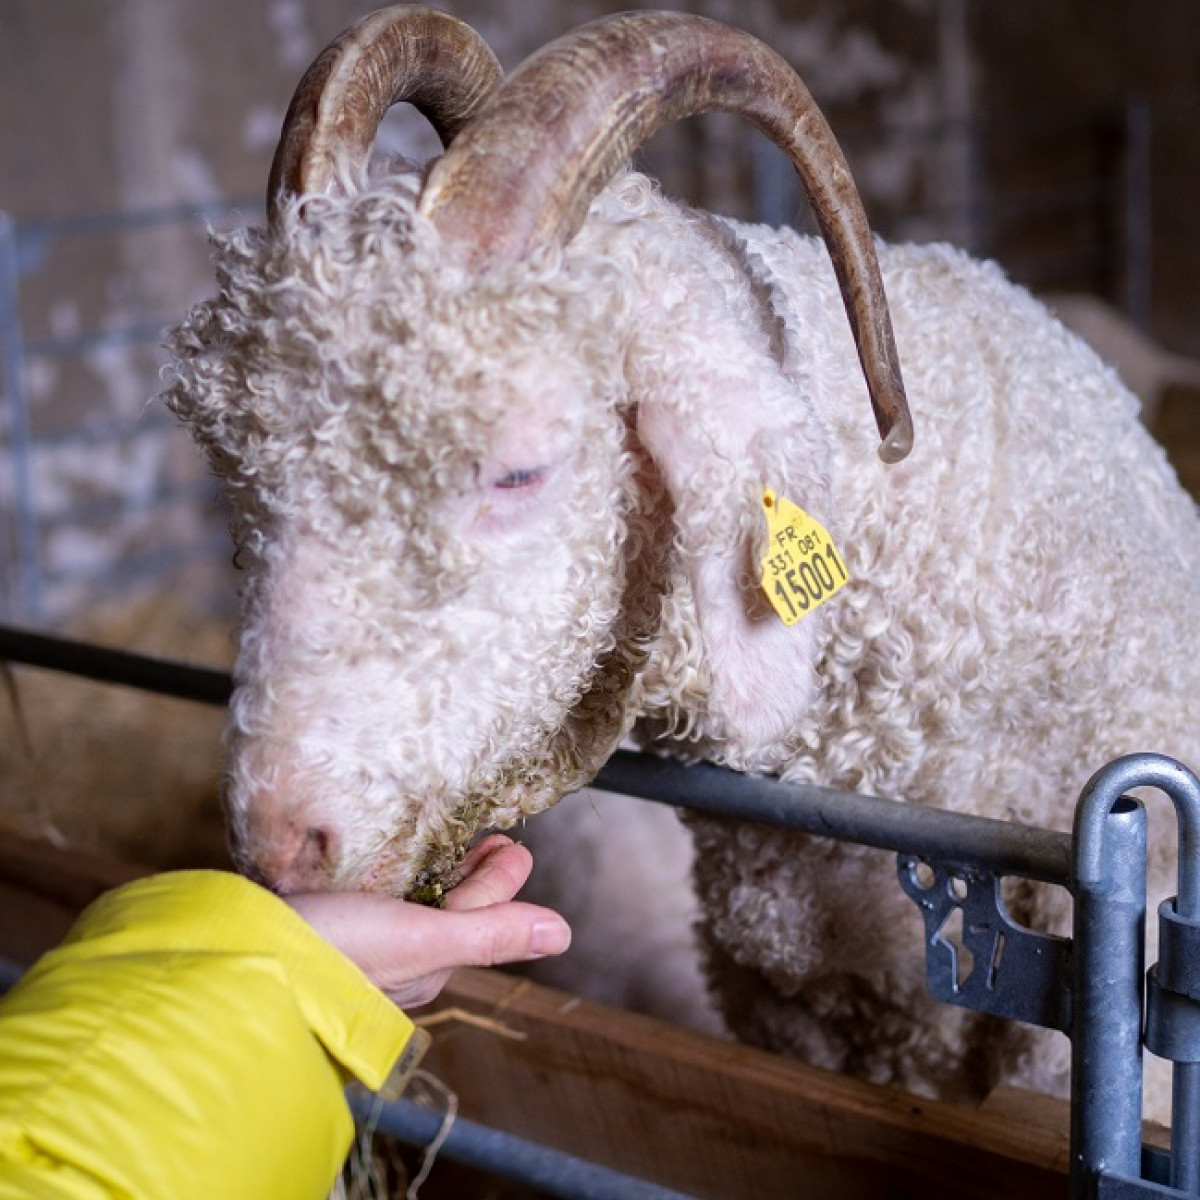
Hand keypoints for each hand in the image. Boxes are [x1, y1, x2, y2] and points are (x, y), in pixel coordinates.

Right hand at [284, 835, 570, 1008]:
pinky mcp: (321, 925)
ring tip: (446, 840)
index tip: (514, 842)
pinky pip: (368, 900)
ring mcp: (359, 943)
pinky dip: (387, 877)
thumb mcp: (422, 939)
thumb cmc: (336, 954)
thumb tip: (564, 934)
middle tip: (491, 835)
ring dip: (433, 872)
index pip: (481, 912)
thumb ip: (490, 933)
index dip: (502, 876)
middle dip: (474, 874)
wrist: (244, 964)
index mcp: (427, 963)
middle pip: (449, 907)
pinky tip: (379, 859)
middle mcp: (398, 958)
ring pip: (409, 904)